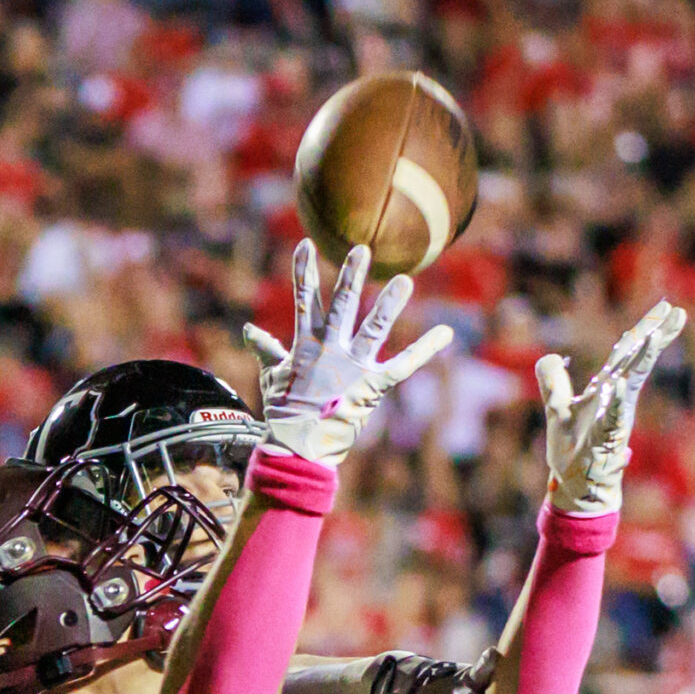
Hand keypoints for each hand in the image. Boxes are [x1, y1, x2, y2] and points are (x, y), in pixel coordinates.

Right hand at [246, 242, 452, 468]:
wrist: (298, 449)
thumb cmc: (284, 413)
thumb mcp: (273, 376)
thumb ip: (267, 349)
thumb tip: (248, 331)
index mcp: (306, 345)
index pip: (305, 300)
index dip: (304, 272)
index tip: (304, 244)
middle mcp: (330, 350)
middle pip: (341, 305)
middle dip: (351, 277)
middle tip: (362, 249)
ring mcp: (352, 367)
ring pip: (372, 328)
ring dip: (389, 304)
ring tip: (405, 280)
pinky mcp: (372, 386)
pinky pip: (403, 365)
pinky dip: (425, 349)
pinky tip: (445, 333)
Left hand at [535, 299, 687, 517]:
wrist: (576, 487)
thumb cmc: (572, 451)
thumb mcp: (557, 410)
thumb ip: (553, 383)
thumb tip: (550, 356)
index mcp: (607, 388)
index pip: (626, 353)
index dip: (644, 330)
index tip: (667, 308)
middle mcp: (616, 399)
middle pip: (637, 361)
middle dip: (655, 336)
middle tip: (678, 312)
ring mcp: (614, 417)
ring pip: (630, 384)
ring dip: (641, 360)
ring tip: (654, 336)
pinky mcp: (606, 440)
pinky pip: (612, 417)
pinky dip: (615, 401)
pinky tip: (618, 384)